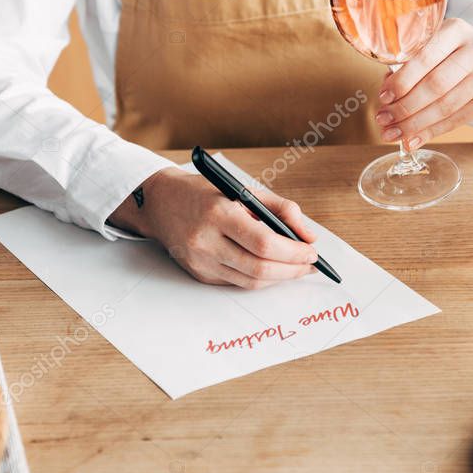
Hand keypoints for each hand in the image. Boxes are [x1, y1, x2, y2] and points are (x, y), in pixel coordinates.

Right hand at [108, 168, 317, 288]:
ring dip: (279, 277)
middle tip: (309, 265)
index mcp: (218, 214)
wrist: (160, 203)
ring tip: (296, 268)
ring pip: (250, 282)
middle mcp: (206, 241)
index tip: (311, 252)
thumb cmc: (204, 193)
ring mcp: (200, 262)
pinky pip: (237, 283)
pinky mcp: (199, 274)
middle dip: (292, 270)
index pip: (264, 243)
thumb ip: (281, 209)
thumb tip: (309, 236)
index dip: (293, 252)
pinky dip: (260, 278)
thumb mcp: (243, 190)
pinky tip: (272, 268)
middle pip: (259, 269)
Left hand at [374, 18, 472, 148]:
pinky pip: (456, 120)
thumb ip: (408, 64)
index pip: (426, 58)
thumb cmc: (447, 51)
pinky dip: (430, 133)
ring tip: (391, 133)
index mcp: (456, 30)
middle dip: (404, 107)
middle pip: (435, 86)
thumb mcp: (430, 44)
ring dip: (414, 124)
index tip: (383, 97)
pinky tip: (411, 140)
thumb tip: (386, 95)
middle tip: (383, 119)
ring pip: (445, 107)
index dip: (403, 81)